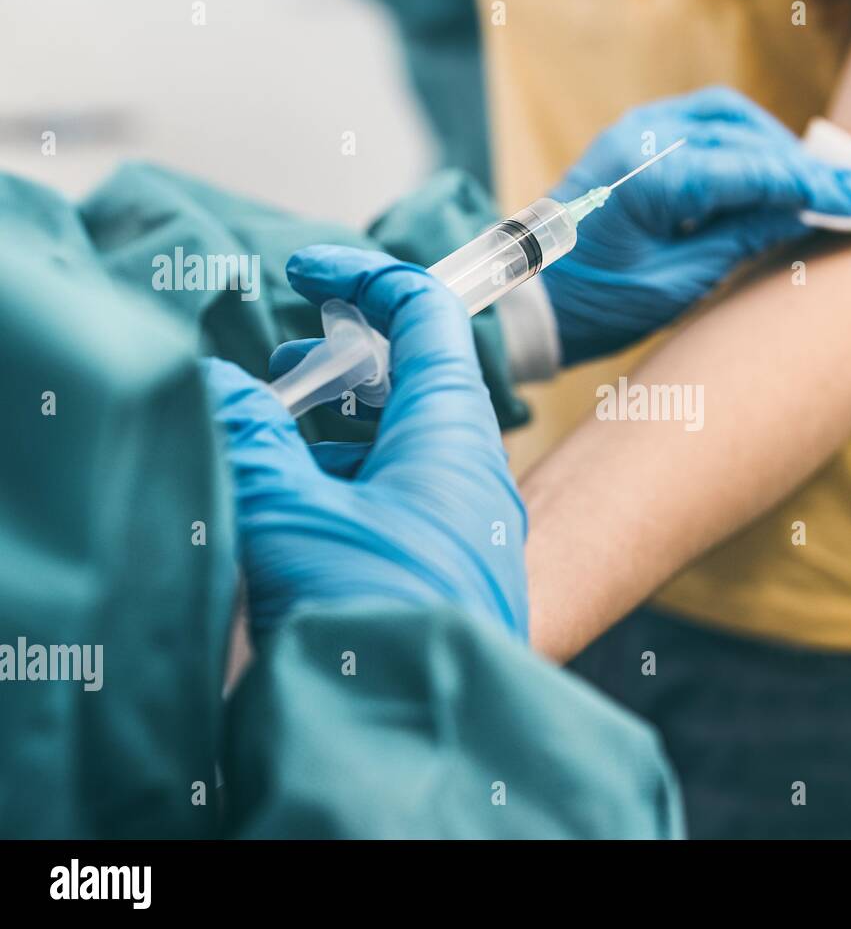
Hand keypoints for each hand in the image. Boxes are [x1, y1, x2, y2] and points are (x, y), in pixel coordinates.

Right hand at [204, 245, 526, 636]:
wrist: (412, 740)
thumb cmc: (370, 613)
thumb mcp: (289, 511)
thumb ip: (251, 437)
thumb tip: (219, 389)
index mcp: (454, 435)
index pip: (429, 320)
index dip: (370, 281)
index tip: (310, 271)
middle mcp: (471, 475)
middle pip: (414, 385)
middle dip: (343, 367)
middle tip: (282, 373)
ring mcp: (463, 530)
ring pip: (401, 450)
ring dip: (337, 433)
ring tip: (274, 439)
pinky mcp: (443, 577)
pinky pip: (398, 507)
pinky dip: (346, 489)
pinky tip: (295, 510)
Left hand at [543, 86, 850, 363]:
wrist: (529, 297)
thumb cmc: (596, 303)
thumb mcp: (677, 285)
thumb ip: (742, 240)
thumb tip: (805, 213)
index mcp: (650, 179)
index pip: (755, 171)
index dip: (815, 185)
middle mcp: (642, 138)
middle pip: (747, 134)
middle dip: (803, 164)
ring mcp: (636, 130)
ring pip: (730, 118)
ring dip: (776, 147)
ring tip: (814, 186)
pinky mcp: (636, 137)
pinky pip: (705, 125)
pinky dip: (746, 144)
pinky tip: (770, 176)